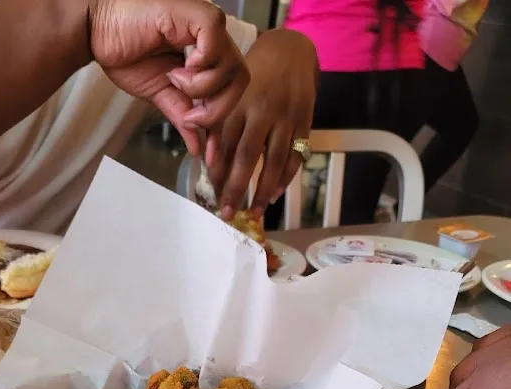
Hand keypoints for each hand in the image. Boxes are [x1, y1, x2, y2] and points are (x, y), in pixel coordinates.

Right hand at [89, 0, 248, 157]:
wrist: (97, 30)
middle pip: (240, 81)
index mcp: (205, 57)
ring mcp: (206, 25)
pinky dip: (203, 62)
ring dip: (204, 87)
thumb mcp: (159, 93)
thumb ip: (181, 115)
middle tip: (189, 116)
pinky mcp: (197, 12)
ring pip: (233, 65)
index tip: (209, 154)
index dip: (221, 124)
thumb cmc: (124, 51)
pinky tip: (183, 64)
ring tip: (175, 81)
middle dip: (217, 109)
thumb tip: (197, 147)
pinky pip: (217, 42)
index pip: (230, 91)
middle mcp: (211, 40)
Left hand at [205, 28, 316, 217]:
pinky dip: (285, 178)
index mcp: (239, 103)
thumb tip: (208, 162)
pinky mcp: (305, 122)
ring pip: (274, 160)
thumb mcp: (230, 93)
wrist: (290, 51)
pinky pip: (296, 156)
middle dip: (236, 188)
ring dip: (262, 190)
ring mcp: (286, 117)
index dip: (217, 173)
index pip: (225, 145)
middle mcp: (263, 110)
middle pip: (248, 156)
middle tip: (227, 213)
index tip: (211, 196)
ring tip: (254, 212)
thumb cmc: (252, 77)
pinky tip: (274, 195)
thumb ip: (218, 124)